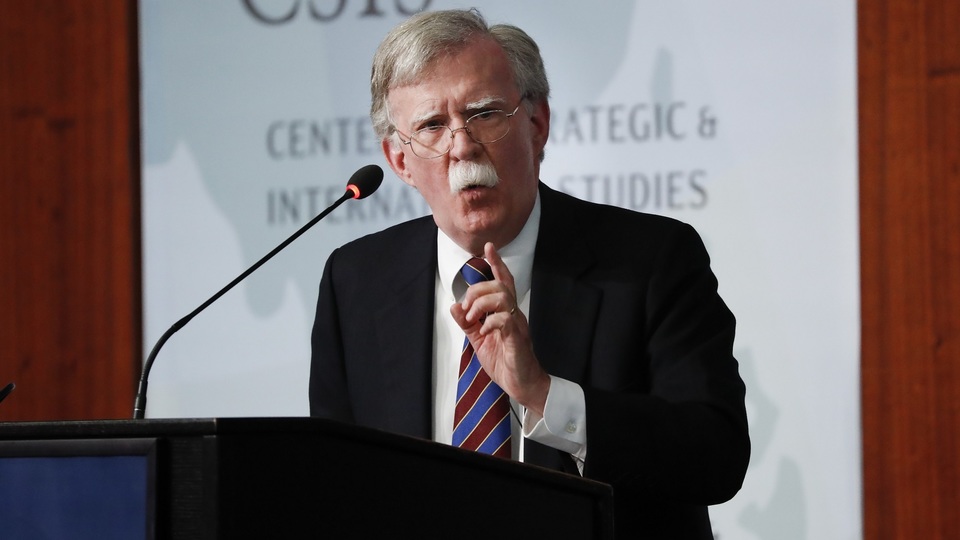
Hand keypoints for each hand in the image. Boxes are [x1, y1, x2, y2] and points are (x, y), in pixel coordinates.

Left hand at [450, 242, 550, 414]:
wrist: (522, 385)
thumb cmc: (505, 362)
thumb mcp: (479, 341)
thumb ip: (468, 323)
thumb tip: (454, 306)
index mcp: (506, 312)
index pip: (503, 281)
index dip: (496, 263)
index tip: (488, 247)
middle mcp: (514, 314)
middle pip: (499, 285)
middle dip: (476, 291)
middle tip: (466, 309)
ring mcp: (517, 326)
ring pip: (502, 297)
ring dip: (481, 304)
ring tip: (473, 319)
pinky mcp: (517, 340)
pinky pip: (505, 320)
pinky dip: (490, 322)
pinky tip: (484, 331)